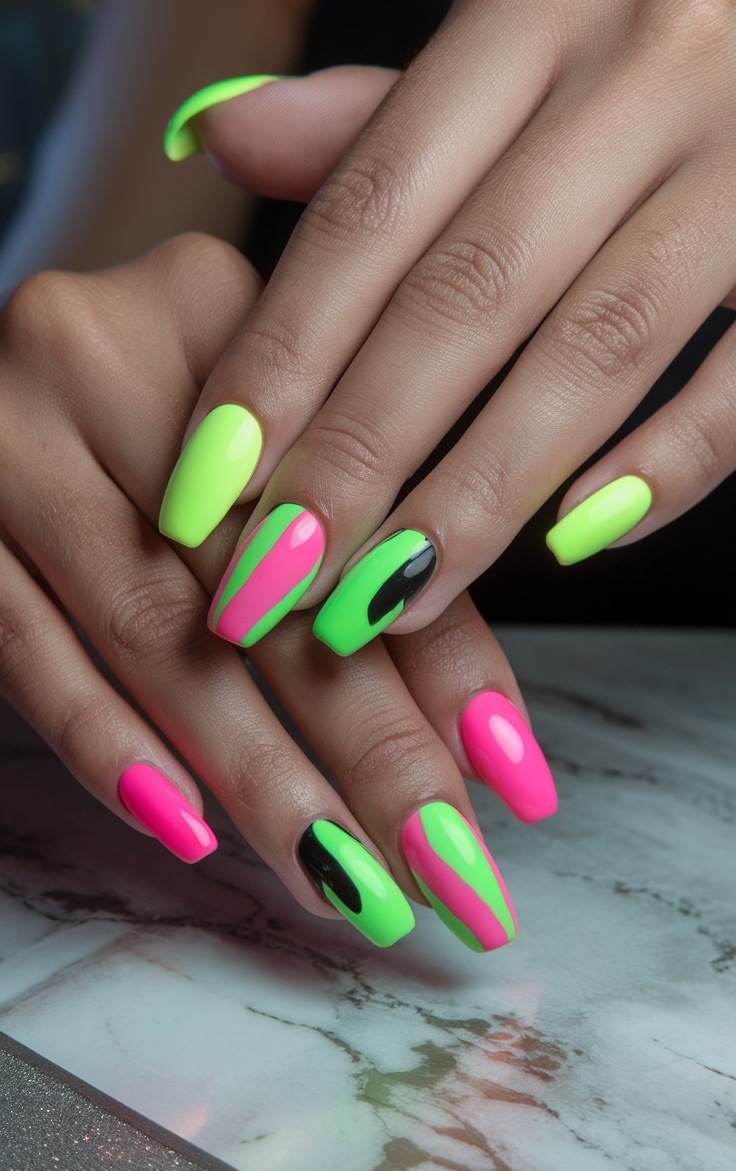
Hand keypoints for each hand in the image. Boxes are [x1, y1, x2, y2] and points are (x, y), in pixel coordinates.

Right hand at [0, 231, 556, 953]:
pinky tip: (187, 825)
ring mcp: (12, 433)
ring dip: (256, 773)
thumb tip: (482, 742)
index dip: (448, 660)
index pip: (363, 511)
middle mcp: (111, 351)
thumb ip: (367, 558)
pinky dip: (110, 744)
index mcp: (229, 312)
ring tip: (342, 883)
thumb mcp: (257, 445)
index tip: (512, 787)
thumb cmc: (143, 420)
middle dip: (370, 748)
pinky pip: (25, 646)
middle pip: (267, 581)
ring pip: (154, 630)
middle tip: (443, 870)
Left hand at [160, 3, 735, 654]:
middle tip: (281, 574)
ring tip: (392, 594)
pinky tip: (576, 542)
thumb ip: (375, 109)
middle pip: (467, 295)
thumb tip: (220, 136)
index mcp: (533, 15)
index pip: (370, 212)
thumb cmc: (643, 28)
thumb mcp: (511, 32)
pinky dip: (668, 466)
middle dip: (360, 453)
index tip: (209, 482)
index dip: (282, 356)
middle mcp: (641, 72)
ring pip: (595, 349)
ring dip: (481, 490)